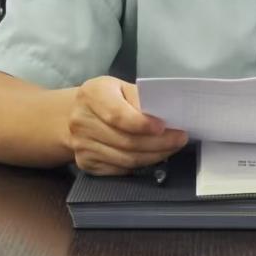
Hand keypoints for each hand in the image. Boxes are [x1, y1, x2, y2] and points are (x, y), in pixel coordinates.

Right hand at [66, 75, 188, 174]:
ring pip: (126, 159)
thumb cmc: (106, 97)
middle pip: (126, 141)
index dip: (142, 124)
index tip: (163, 127)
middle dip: (158, 143)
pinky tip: (154, 156)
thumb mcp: (121, 87)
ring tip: (171, 148)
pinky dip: (141, 165)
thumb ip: (140, 98)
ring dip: (154, 156)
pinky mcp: (86, 163)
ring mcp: (81, 145)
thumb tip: (166, 114)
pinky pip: (120, 169)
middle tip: (179, 139)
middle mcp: (82, 121)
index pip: (118, 115)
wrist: (75, 114)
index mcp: (92, 95)